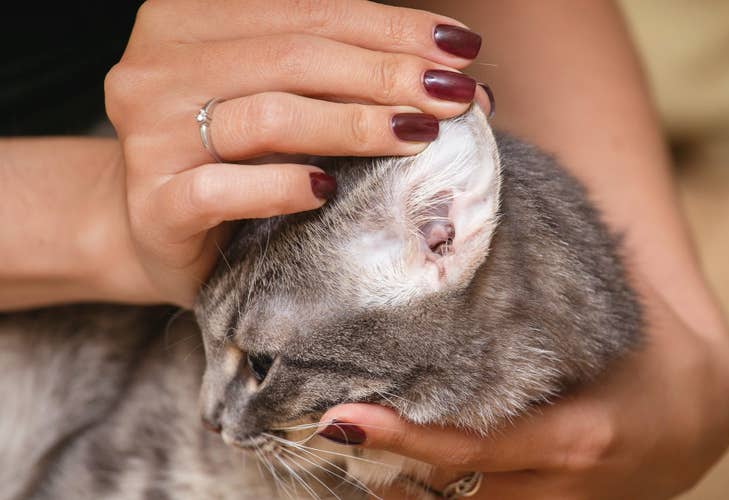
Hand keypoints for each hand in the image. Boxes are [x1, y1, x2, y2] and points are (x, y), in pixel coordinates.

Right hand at [104, 0, 485, 306]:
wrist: (156, 230)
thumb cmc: (231, 160)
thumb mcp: (278, 99)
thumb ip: (339, 77)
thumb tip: (452, 78)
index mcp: (188, 21)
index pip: (306, 12)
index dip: (391, 28)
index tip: (460, 49)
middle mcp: (158, 67)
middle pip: (292, 57)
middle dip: (386, 74)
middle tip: (452, 97)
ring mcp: (150, 137)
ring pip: (266, 116)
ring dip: (353, 125)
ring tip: (417, 136)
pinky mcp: (153, 204)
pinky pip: (221, 188)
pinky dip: (282, 186)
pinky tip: (327, 191)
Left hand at [317, 279, 728, 498]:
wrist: (694, 419)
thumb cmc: (648, 357)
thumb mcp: (609, 319)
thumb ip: (548, 290)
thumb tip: (478, 227)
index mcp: (573, 438)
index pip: (471, 448)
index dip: (403, 438)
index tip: (339, 420)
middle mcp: (553, 489)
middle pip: (446, 489)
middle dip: (382, 463)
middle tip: (321, 419)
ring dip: (395, 479)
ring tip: (342, 433)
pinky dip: (423, 485)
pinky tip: (386, 454)